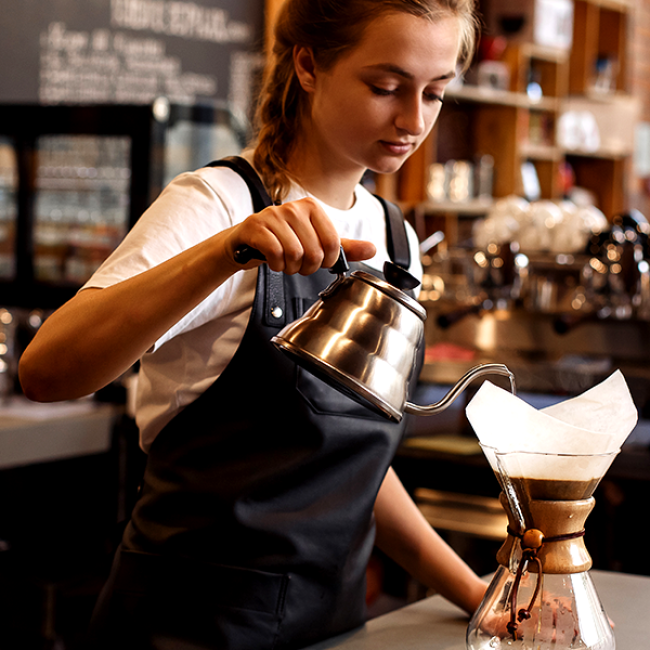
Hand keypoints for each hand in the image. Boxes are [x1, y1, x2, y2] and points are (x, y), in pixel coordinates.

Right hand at [226, 197, 375, 274]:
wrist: (247, 241)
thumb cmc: (284, 241)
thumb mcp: (316, 243)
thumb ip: (344, 248)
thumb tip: (373, 249)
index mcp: (312, 207)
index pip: (332, 243)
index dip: (326, 262)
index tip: (317, 262)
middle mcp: (293, 207)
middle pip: (313, 251)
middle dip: (306, 267)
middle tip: (298, 265)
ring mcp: (273, 215)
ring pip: (294, 254)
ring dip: (290, 268)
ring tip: (286, 263)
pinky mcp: (255, 226)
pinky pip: (274, 253)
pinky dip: (276, 265)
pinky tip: (273, 261)